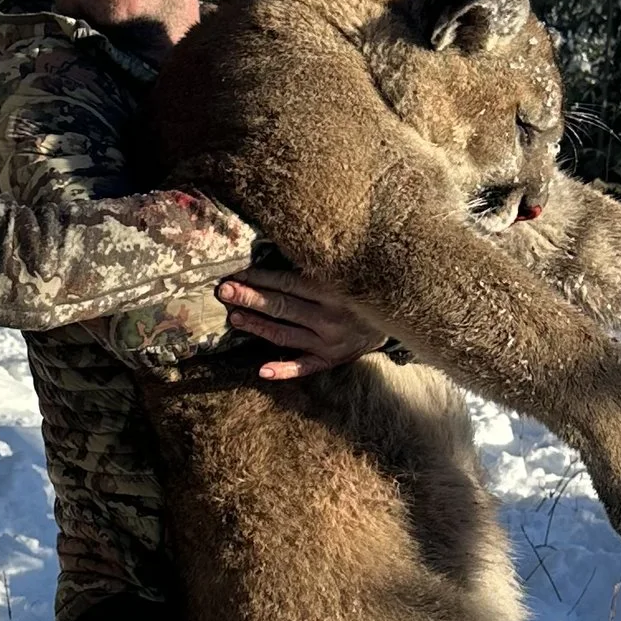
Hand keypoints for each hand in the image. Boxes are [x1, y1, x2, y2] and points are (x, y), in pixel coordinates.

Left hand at [216, 271, 388, 380]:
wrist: (397, 317)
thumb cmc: (361, 290)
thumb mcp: (345, 274)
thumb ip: (316, 268)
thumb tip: (276, 250)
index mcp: (333, 290)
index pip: (288, 283)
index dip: (260, 278)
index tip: (236, 272)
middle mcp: (331, 317)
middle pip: (282, 306)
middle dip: (250, 297)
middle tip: (224, 291)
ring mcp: (330, 342)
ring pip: (285, 334)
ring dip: (257, 326)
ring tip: (234, 316)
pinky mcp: (331, 360)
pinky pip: (305, 367)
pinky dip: (284, 370)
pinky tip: (262, 371)